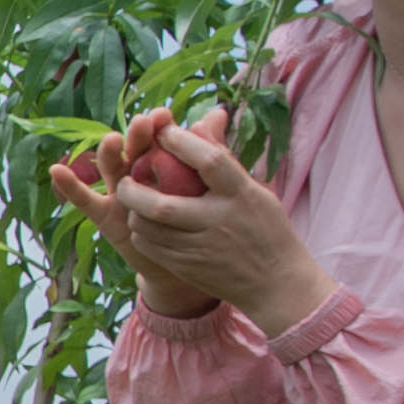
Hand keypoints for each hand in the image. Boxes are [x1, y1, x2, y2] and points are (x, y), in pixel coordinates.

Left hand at [46, 105, 333, 331]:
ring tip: (132, 199)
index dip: (182, 143)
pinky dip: (142, 233)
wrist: (277, 284)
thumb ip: (224, 159)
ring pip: (151, 229)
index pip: (209, 162)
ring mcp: (202, 248)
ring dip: (134, 212)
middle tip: (126, 177)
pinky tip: (142, 224)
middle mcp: (220, 221)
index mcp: (241, 195)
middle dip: (136, 189)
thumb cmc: (267, 229)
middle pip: (163, 204)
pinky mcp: (190, 268)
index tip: (163, 131)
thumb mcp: (255, 191)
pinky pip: (152, 248)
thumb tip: (204, 119)